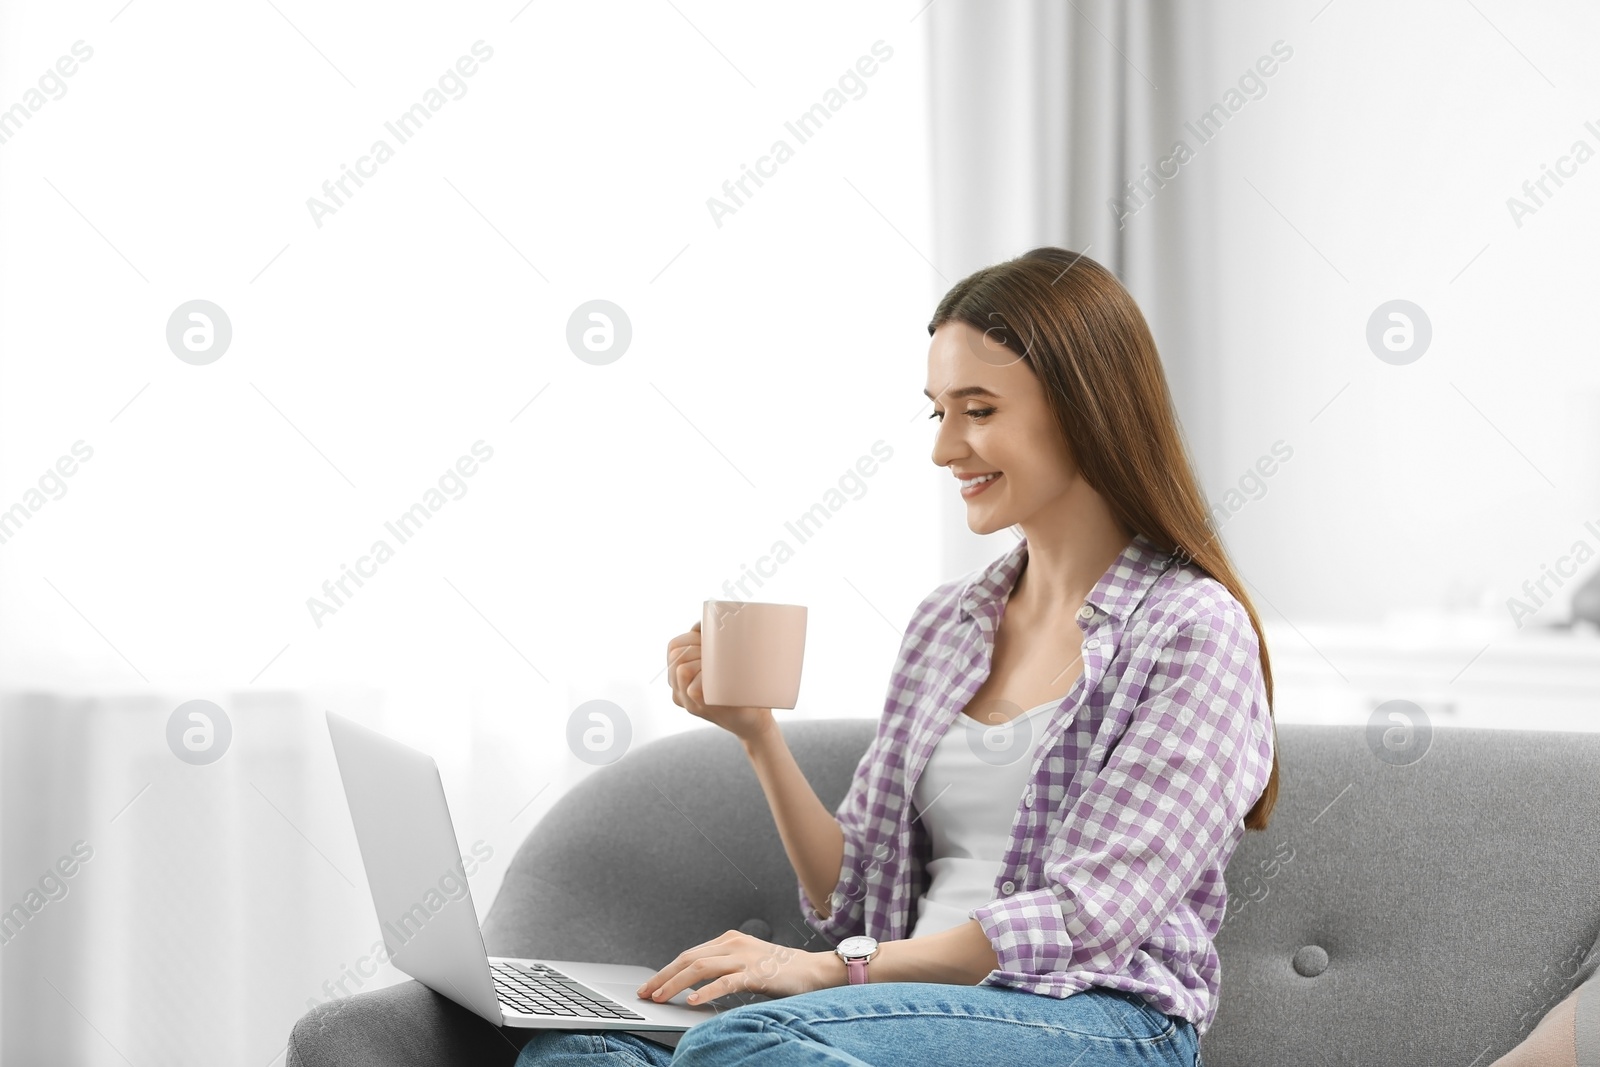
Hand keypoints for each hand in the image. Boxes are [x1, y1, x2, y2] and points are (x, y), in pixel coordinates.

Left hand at [635, 929, 841, 1005]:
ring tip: (660, 997)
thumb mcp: (746, 963)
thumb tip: (693, 984)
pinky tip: (691, 1001)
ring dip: (675, 983)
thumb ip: (723, 967)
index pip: (689, 954)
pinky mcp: (756, 973)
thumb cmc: (781, 970)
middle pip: (688, 958)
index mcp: (729, 940)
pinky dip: (705, 992)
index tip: (650, 984)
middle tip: (645, 992)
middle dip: (663, 976)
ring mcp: (745, 957)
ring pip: (700, 968)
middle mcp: (734, 944)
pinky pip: (725, 982)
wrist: (814, 971)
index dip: (666, 970)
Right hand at [666, 621, 775, 741]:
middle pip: (676, 656)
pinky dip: (702, 682)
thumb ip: (717, 644)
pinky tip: (711, 680)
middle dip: (697, 647)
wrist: (755, 720)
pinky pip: (694, 690)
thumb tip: (712, 614)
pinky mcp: (703, 710)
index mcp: (680, 675)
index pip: (673, 646)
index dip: (691, 636)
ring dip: (699, 661)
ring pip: (682, 670)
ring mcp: (689, 701)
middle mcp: (679, 690)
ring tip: (717, 665)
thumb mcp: (726, 663)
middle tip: (717, 652)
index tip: (710, 637)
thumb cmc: (741, 687)